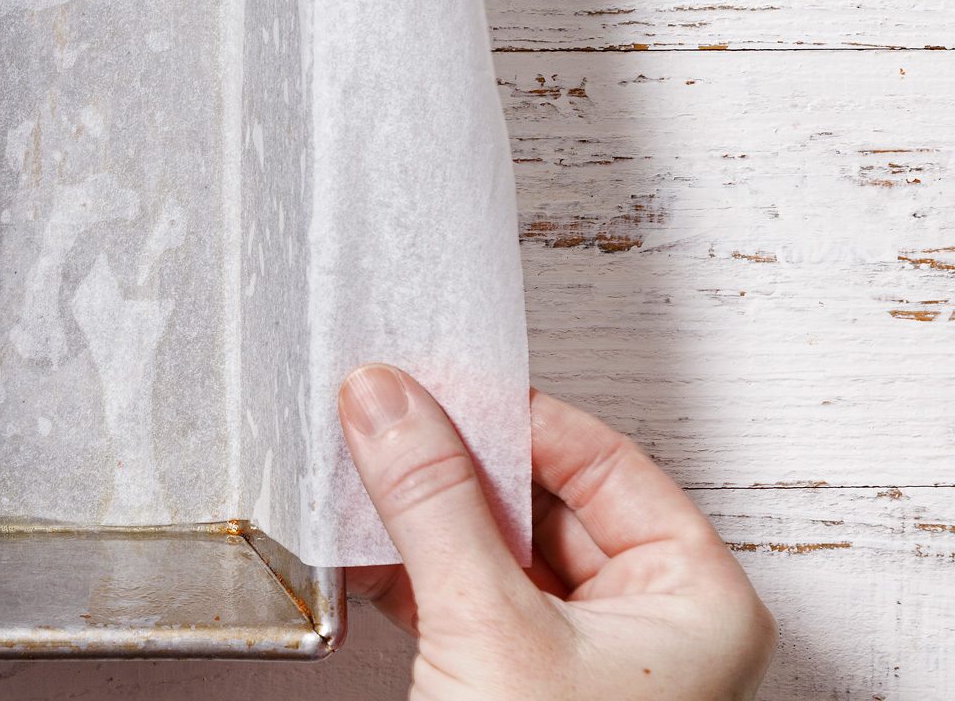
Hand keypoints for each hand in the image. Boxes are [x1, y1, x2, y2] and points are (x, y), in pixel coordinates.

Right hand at [339, 365, 774, 700]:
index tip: (433, 383)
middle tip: (386, 418)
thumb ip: (433, 501)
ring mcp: (580, 658)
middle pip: (542, 500)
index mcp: (695, 597)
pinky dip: (410, 569)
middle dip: (454, 466)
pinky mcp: (515, 684)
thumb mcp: (487, 626)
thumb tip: (389, 401)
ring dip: (421, 516)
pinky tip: (360, 546)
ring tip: (362, 473)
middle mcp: (647, 622)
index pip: (601, 460)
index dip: (512, 416)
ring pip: (495, 547)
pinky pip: (464, 596)